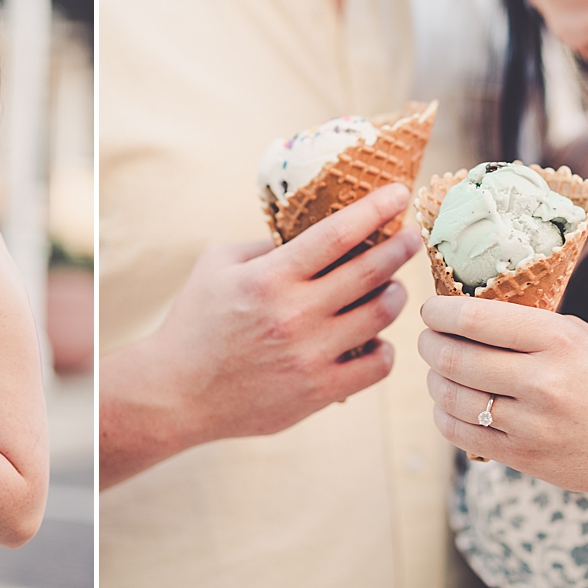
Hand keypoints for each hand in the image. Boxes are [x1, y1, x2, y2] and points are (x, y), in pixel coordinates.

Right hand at [145, 183, 419, 446]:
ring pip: (381, 315)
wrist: (175, 393)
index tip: (399, 193)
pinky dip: (383, 347)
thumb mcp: (215, 266)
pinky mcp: (318, 392)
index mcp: (269, 277)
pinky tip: (373, 338)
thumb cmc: (194, 323)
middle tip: (412, 237)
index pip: (337, 234)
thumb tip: (310, 232)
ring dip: (394, 294)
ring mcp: (310, 355)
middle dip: (400, 247)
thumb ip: (264, 246)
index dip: (374, 209)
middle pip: (371, 271)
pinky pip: (377, 365)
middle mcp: (294, 314)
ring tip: (390, 287)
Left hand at [418, 295, 587, 496]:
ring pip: (450, 397)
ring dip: (434, 380)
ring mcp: (532, 424)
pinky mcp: (524, 458)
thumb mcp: (584, 338)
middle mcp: (543, 381)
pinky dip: (445, 414)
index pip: (474, 319)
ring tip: (439, 371)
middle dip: (429, 344)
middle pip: (453, 358)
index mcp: (559, 340)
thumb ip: (528, 327)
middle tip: (428, 339)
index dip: (438, 312)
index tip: (430, 309)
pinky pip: (460, 432)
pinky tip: (450, 404)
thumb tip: (464, 313)